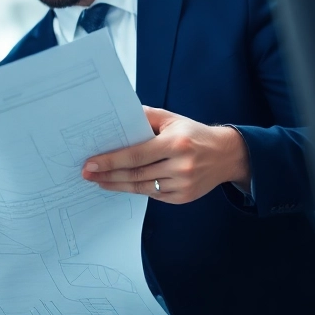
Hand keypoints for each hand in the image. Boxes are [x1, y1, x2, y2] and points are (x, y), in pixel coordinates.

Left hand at [82, 106, 247, 203]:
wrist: (227, 155)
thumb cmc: (194, 134)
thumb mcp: (172, 119)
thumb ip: (146, 116)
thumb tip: (118, 118)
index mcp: (176, 144)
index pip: (135, 155)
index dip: (111, 161)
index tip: (90, 163)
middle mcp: (180, 166)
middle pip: (135, 174)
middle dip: (107, 175)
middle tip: (87, 173)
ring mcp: (183, 185)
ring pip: (142, 188)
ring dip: (117, 185)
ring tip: (99, 181)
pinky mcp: (184, 198)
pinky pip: (154, 195)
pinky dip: (136, 189)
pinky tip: (121, 184)